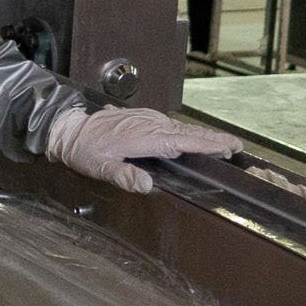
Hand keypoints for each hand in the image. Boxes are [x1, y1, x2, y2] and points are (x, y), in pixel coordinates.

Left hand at [45, 107, 240, 194]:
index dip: (208, 144)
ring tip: (222, 145)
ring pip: (182, 128)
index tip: (229, 146)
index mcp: (144, 137)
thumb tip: (147, 186)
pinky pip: (171, 125)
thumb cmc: (84, 149)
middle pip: (189, 132)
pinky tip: (193, 139)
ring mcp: (147, 119)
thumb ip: (124, 177)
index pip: (183, 141)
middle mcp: (150, 124)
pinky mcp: (144, 118)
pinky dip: (187, 132)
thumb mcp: (100, 167)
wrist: (70, 129)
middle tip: (236, 147)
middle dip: (213, 139)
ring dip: (202, 136)